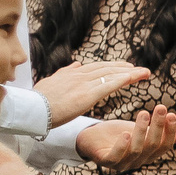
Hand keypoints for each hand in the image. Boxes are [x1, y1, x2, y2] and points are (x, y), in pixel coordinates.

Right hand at [37, 60, 151, 125]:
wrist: (30, 109)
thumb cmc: (38, 102)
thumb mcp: (51, 83)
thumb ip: (65, 74)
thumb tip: (77, 64)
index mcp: (71, 74)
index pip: (96, 67)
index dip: (112, 66)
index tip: (124, 66)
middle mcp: (79, 75)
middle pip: (107, 68)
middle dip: (125, 68)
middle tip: (140, 69)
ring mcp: (83, 83)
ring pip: (111, 74)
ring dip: (130, 72)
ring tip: (144, 73)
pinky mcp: (87, 94)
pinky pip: (110, 84)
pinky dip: (124, 79)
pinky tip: (135, 77)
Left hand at [77, 107, 175, 171]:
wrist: (90, 138)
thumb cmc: (116, 134)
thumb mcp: (139, 131)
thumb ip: (156, 132)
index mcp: (147, 155)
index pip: (164, 146)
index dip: (169, 132)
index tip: (172, 114)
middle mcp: (137, 161)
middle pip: (152, 146)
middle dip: (158, 126)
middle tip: (161, 108)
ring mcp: (121, 163)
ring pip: (136, 150)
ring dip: (141, 131)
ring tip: (143, 113)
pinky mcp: (105, 161)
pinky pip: (116, 156)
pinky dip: (122, 146)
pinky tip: (126, 133)